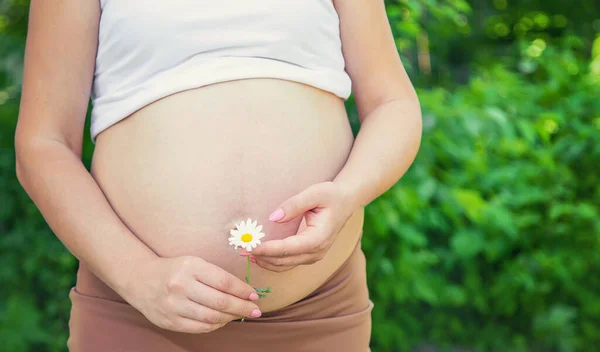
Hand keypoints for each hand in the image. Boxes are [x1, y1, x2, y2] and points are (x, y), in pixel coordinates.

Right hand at [123, 255, 261, 333]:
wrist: (140, 279)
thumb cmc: (174, 269)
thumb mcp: (194, 263)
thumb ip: (216, 276)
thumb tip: (244, 292)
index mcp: (190, 267)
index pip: (224, 281)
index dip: (243, 290)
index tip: (254, 295)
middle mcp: (181, 286)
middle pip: (220, 301)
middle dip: (242, 307)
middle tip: (256, 310)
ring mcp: (174, 306)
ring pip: (211, 317)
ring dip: (231, 318)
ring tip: (241, 315)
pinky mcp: (170, 322)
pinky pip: (200, 327)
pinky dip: (216, 325)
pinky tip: (223, 320)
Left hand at [245, 181, 356, 271]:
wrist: (345, 202)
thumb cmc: (331, 195)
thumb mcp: (315, 193)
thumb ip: (294, 205)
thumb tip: (273, 217)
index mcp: (319, 238)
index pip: (290, 248)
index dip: (270, 249)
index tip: (252, 246)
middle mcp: (316, 251)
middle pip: (284, 261)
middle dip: (262, 256)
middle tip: (241, 248)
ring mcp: (312, 256)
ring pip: (284, 265)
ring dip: (264, 260)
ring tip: (245, 251)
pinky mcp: (307, 255)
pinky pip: (286, 263)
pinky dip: (271, 260)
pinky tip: (257, 253)